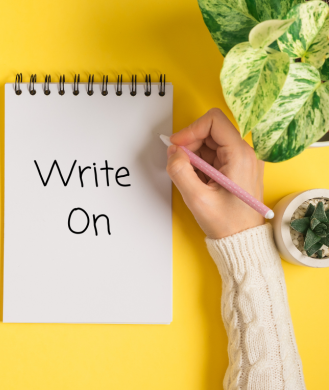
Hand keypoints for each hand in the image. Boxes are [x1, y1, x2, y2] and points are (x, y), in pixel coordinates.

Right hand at [165, 109, 264, 238]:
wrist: (242, 240)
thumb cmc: (227, 224)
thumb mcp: (197, 199)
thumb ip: (180, 171)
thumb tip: (173, 152)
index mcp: (240, 155)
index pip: (214, 121)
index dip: (191, 130)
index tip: (177, 146)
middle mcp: (244, 153)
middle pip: (210, 130)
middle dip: (190, 143)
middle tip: (179, 163)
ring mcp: (241, 160)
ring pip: (210, 142)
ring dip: (193, 154)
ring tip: (190, 177)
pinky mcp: (235, 167)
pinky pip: (213, 154)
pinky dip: (199, 162)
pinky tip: (197, 180)